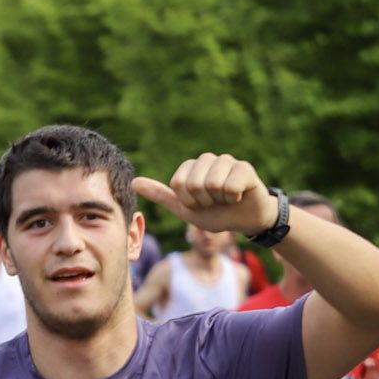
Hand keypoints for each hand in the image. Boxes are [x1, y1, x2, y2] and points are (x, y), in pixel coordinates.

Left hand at [132, 154, 277, 236]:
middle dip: (203, 201)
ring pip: (212, 183)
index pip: (178, 184)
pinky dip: (233, 198)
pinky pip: (231, 186)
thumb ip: (160, 195)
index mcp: (190, 167)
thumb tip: (133, 182)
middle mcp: (207, 159)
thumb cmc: (215, 213)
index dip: (188, 201)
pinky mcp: (244, 167)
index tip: (199, 204)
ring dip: (219, 200)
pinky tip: (239, 196)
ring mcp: (227, 161)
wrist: (245, 220)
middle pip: (193, 183)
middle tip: (214, 202)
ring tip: (226, 199)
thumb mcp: (184, 208)